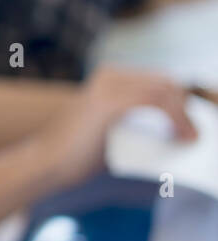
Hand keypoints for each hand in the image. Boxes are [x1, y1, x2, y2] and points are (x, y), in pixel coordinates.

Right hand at [35, 67, 199, 189]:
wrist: (46, 164)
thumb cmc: (77, 154)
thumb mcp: (112, 131)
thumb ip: (138, 123)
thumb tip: (176, 130)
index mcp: (108, 79)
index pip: (158, 81)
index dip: (181, 101)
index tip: (190, 126)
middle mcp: (108, 76)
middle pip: (165, 82)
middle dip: (186, 106)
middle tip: (192, 133)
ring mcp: (107, 87)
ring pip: (164, 89)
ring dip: (184, 114)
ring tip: (190, 137)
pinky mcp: (109, 103)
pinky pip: (156, 101)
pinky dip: (176, 118)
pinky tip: (183, 135)